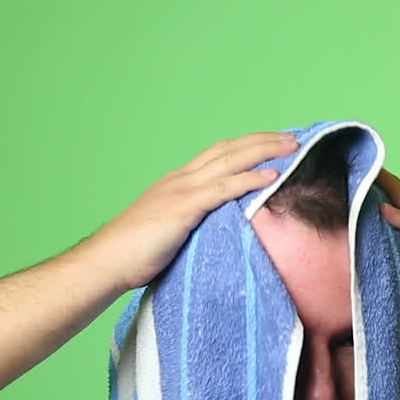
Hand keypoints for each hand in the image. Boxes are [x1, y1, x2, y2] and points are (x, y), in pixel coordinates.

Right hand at [80, 130, 298, 290]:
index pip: (219, 154)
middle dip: (262, 140)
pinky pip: (224, 188)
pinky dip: (250, 178)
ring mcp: (182, 190)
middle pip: (229, 149)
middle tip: (292, 138)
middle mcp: (182, 178)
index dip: (247, 145)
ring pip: (230, 160)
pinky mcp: (184, 207)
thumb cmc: (136, 253)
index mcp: (179, 182)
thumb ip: (194, 220)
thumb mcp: (171, 229)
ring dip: (263, 151)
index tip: (273, 143)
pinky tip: (272, 175)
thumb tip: (219, 227)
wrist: (107, 262)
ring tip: (291, 147)